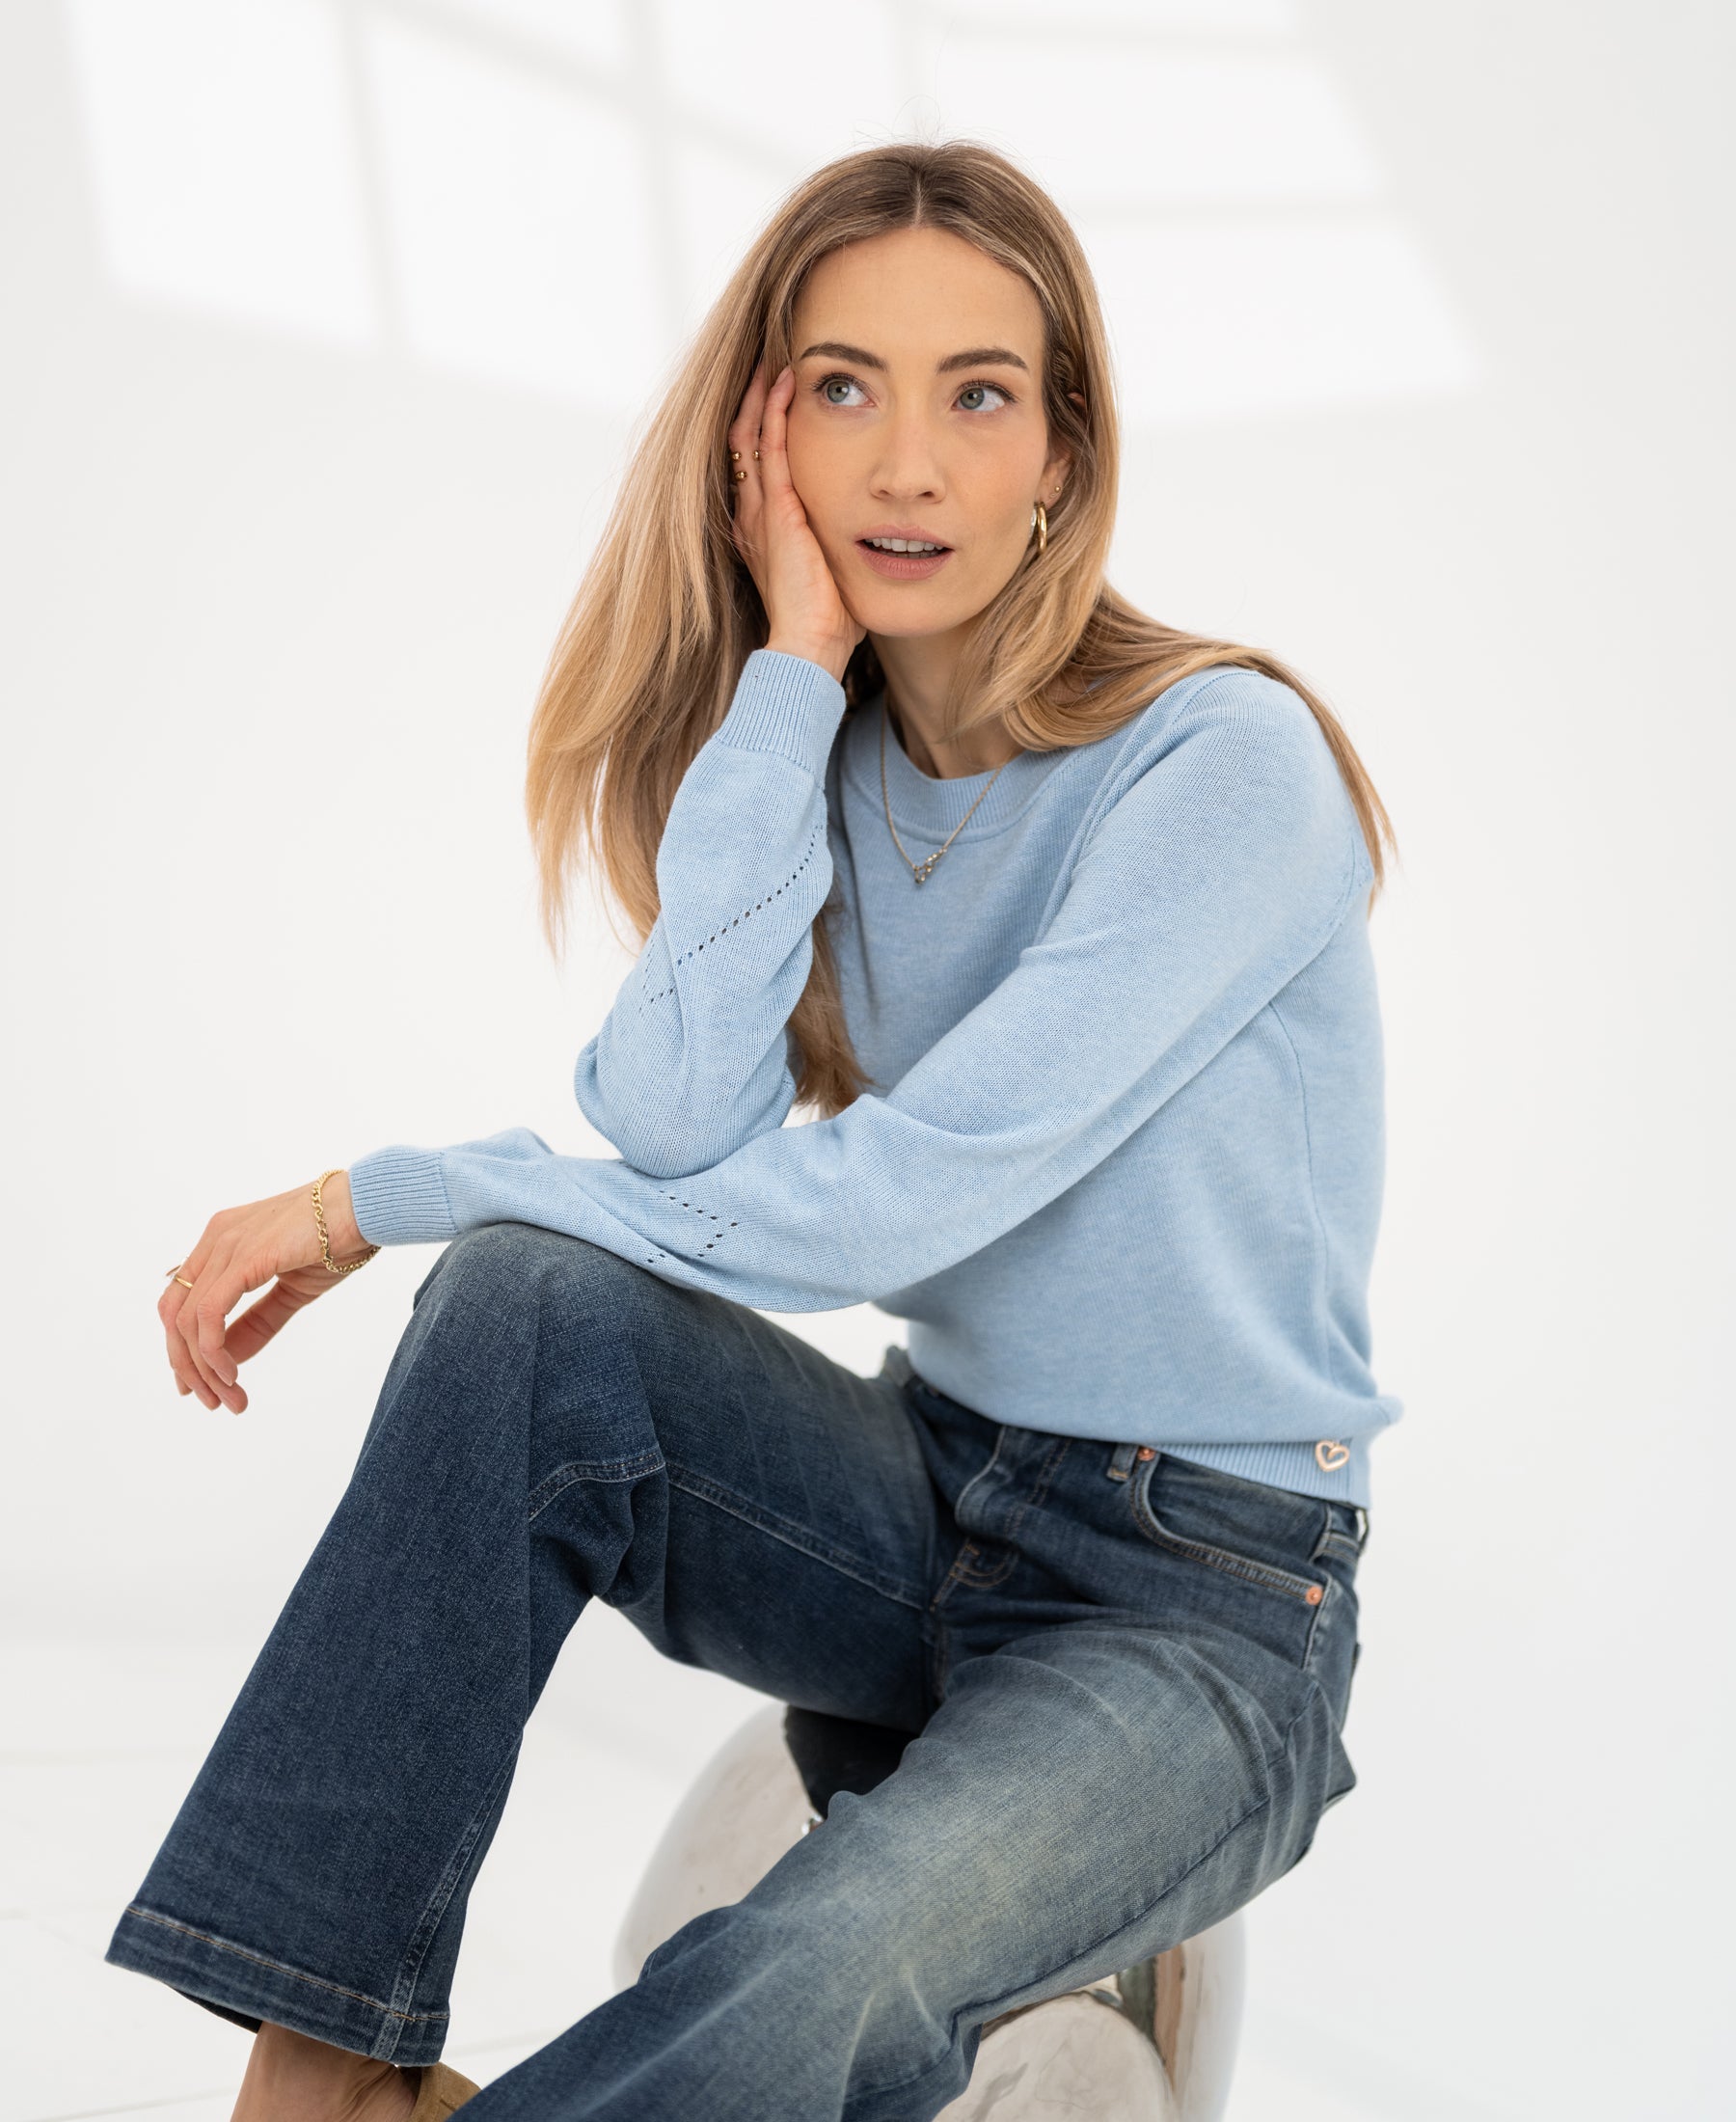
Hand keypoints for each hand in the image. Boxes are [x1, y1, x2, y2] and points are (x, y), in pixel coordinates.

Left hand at [159, 1171, 373, 1414]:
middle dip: (189, 1367)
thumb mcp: (291, 1291)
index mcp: (221, 1241)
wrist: (367, 1209)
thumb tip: (229, 1360)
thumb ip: (257, 1322)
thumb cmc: (338, 1240)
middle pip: (174, 1315)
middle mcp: (214, 1240)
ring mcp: (224, 1245)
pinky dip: (214, 1351)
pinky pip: (209, 1314)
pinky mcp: (243, 1257)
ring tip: (231, 1397)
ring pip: (188, 1321)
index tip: (200, 1385)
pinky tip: (232, 1374)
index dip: (181, 1347)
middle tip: (214, 1404)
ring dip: (204, 1368)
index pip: (180, 1301)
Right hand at [727, 359, 864, 683]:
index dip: (762, 428)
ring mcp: (760, 511)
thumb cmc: (829, 622)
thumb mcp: (835, 573)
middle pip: (742, 442)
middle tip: (769, 362)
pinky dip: (774, 411)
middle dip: (754, 401)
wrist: (809, 647)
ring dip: (760, 395)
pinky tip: (786, 382)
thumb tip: (880, 538)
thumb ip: (843, 547)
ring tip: (774, 359)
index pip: (755, 466)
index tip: (780, 396)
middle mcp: (753, 515)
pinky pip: (769, 447)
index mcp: (763, 530)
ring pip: (748, 436)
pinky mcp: (775, 510)